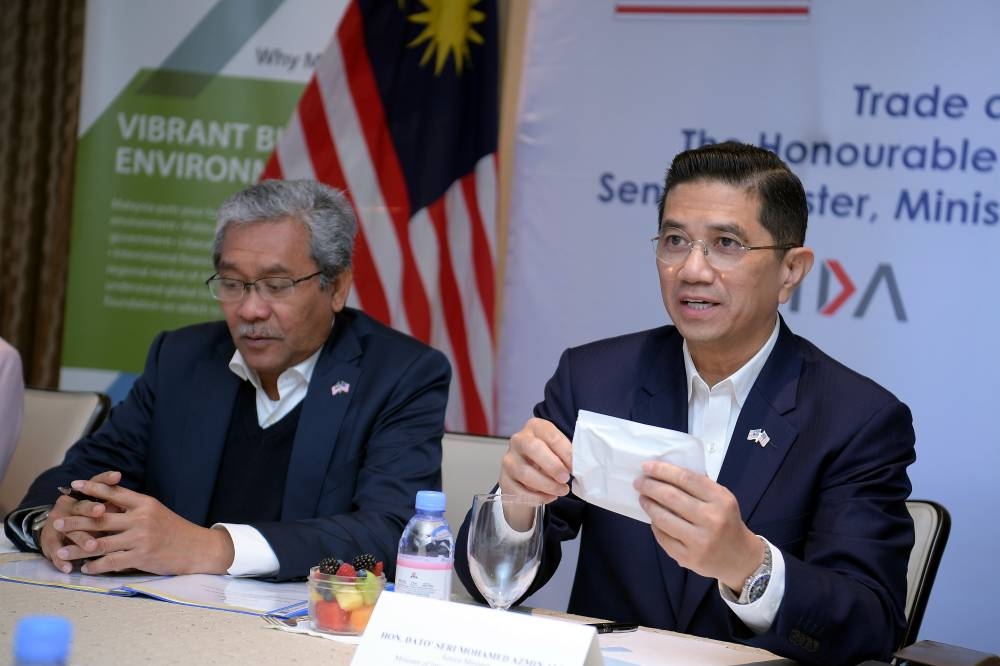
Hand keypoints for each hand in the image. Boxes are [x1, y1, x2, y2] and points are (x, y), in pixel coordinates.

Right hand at [39, 470, 122, 572]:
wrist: (58, 528)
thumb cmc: (90, 518)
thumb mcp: (103, 506)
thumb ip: (113, 497)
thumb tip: (123, 479)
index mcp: (83, 494)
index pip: (95, 483)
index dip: (105, 479)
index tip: (117, 475)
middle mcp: (68, 505)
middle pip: (80, 506)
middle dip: (91, 509)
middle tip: (101, 511)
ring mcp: (57, 523)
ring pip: (70, 531)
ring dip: (82, 538)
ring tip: (93, 546)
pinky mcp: (51, 542)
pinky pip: (55, 552)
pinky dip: (62, 561)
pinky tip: (68, 568)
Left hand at [50, 478, 234, 575]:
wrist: (197, 548)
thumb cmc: (174, 529)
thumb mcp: (156, 512)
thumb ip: (133, 509)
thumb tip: (107, 506)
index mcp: (145, 503)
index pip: (114, 493)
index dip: (93, 488)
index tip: (75, 485)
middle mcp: (141, 519)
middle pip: (101, 517)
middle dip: (77, 519)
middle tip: (58, 520)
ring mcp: (140, 538)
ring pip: (101, 543)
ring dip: (78, 547)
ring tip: (61, 549)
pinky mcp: (141, 557)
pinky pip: (111, 562)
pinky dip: (95, 566)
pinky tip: (85, 568)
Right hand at [500, 417, 572, 502]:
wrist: (528, 472)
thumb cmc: (548, 457)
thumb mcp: (558, 450)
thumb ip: (567, 454)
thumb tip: (579, 466)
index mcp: (535, 427)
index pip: (551, 436)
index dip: (565, 452)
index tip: (575, 466)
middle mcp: (518, 440)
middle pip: (533, 449)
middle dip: (552, 466)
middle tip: (565, 478)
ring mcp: (509, 460)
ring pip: (525, 473)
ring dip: (547, 485)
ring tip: (562, 490)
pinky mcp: (504, 479)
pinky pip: (519, 491)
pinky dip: (537, 497)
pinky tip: (549, 497)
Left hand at [634, 461, 762, 590]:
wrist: (740, 558)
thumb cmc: (726, 521)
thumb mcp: (722, 499)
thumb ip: (699, 486)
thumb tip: (665, 472)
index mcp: (721, 499)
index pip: (686, 479)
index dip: (663, 471)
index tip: (647, 467)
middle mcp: (711, 519)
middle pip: (671, 497)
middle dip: (650, 486)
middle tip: (638, 482)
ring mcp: (700, 541)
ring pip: (663, 519)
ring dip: (649, 505)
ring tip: (643, 498)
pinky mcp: (689, 558)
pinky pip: (663, 538)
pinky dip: (655, 526)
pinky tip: (653, 519)